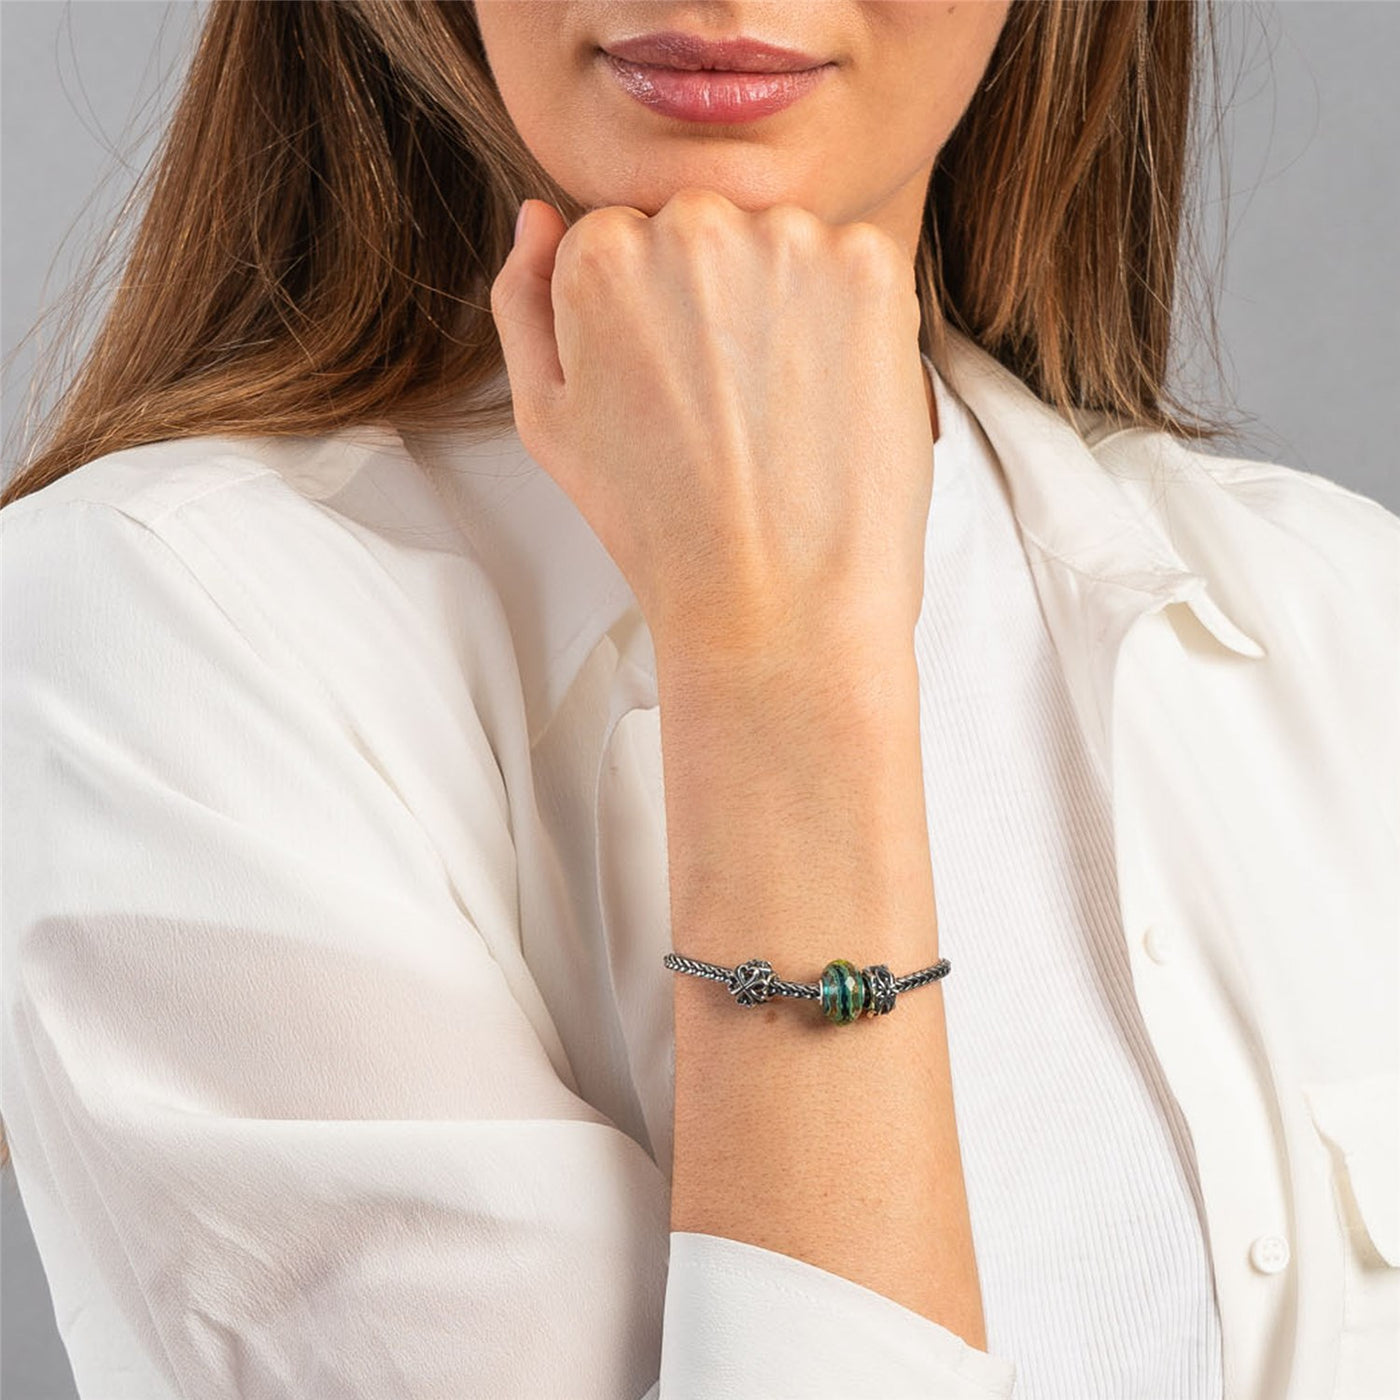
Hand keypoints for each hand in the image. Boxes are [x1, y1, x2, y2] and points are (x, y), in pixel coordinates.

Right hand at [489, 189, 933, 668]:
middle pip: (702, 232)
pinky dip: (846, 320)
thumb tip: (538, 214)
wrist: (777, 598)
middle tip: (725, 408)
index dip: (651, 323)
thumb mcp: (549, 423)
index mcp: (601, 252)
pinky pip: (851, 268)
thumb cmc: (659, 525)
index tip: (671, 391)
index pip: (624, 242)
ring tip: (777, 411)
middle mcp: (692, 223)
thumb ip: (524, 303)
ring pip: (779, 246)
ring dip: (781, 304)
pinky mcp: (870, 268)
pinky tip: (827, 397)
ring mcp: (789, 239)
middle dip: (712, 301)